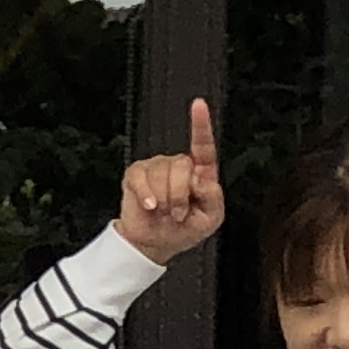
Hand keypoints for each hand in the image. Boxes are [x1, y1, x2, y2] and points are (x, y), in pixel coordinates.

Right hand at [112, 98, 227, 264]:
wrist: (153, 244)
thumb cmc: (183, 230)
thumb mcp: (210, 219)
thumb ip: (213, 197)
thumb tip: (199, 180)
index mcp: (200, 173)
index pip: (204, 145)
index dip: (201, 124)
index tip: (198, 104)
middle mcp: (178, 165)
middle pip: (182, 165)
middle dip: (180, 194)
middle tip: (179, 214)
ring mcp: (156, 168)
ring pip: (161, 174)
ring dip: (164, 200)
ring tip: (164, 213)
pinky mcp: (135, 176)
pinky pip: (140, 179)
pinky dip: (146, 195)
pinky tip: (150, 207)